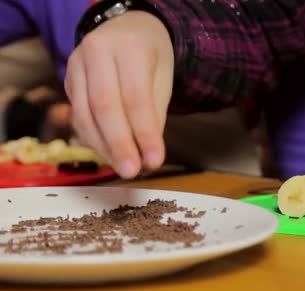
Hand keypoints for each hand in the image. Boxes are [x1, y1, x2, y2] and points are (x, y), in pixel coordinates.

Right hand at [64, 11, 173, 177]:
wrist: (126, 28)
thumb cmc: (150, 56)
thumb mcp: (163, 79)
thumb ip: (154, 114)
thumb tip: (148, 155)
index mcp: (129, 46)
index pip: (135, 97)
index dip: (144, 133)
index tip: (155, 161)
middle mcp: (96, 51)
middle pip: (104, 106)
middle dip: (118, 144)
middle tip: (132, 171)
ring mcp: (75, 64)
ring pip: (84, 114)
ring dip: (103, 147)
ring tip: (123, 168)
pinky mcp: (66, 80)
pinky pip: (77, 116)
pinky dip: (93, 140)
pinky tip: (109, 154)